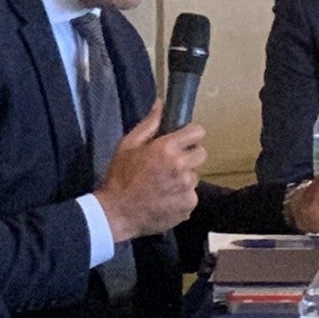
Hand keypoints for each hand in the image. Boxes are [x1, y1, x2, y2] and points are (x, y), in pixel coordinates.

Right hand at [96, 99, 205, 241]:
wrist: (117, 213)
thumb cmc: (120, 177)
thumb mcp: (128, 145)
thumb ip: (149, 124)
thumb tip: (161, 104)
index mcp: (167, 148)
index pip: (198, 132)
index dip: (190, 135)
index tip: (183, 140)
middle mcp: (181, 167)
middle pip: (201, 154)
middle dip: (189, 156)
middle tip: (172, 163)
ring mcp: (187, 188)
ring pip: (195, 177)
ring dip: (184, 178)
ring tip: (164, 185)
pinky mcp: (188, 206)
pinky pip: (191, 196)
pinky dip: (181, 197)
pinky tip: (165, 199)